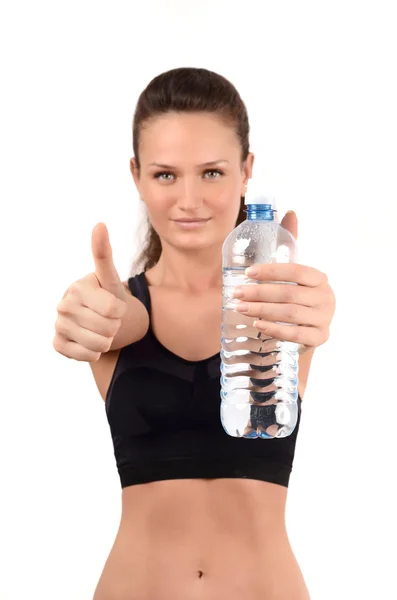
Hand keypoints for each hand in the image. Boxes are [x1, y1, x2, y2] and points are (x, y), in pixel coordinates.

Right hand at [53, 223, 127, 361]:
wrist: (100, 321)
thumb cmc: (108, 297)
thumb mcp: (111, 279)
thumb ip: (104, 254)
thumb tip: (100, 224)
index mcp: (79, 287)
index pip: (113, 310)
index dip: (121, 312)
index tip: (115, 306)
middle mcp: (65, 304)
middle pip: (107, 328)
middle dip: (114, 327)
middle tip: (109, 320)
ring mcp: (59, 324)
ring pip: (98, 344)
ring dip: (107, 341)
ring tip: (102, 331)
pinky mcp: (58, 343)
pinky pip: (85, 355)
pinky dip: (94, 352)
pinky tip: (91, 342)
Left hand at [232, 210, 335, 353]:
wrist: (306, 332)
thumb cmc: (296, 298)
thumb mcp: (293, 274)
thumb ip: (290, 246)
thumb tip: (289, 212)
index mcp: (320, 279)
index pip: (296, 271)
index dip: (271, 271)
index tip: (248, 273)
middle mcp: (326, 298)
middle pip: (289, 293)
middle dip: (259, 293)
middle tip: (236, 294)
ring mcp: (324, 319)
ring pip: (290, 313)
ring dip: (262, 310)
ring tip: (240, 308)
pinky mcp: (319, 338)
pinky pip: (295, 334)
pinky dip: (274, 329)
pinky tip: (257, 324)